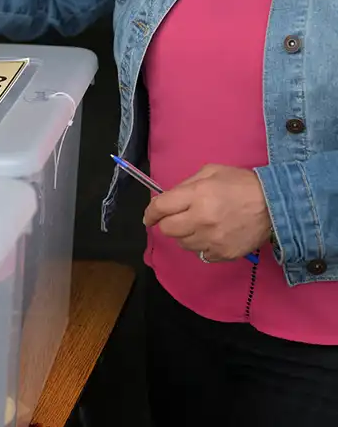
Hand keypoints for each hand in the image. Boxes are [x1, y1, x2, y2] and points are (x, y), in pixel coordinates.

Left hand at [142, 165, 271, 261]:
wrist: (276, 204)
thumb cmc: (241, 183)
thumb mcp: (210, 172)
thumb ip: (185, 185)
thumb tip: (166, 199)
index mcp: (197, 195)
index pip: (160, 208)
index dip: (150, 213)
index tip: (149, 217)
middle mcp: (202, 219)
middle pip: (167, 230)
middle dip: (167, 224)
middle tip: (177, 218)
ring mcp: (213, 239)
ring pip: (183, 244)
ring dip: (185, 235)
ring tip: (199, 225)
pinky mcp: (224, 254)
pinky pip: (201, 254)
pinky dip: (202, 246)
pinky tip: (212, 235)